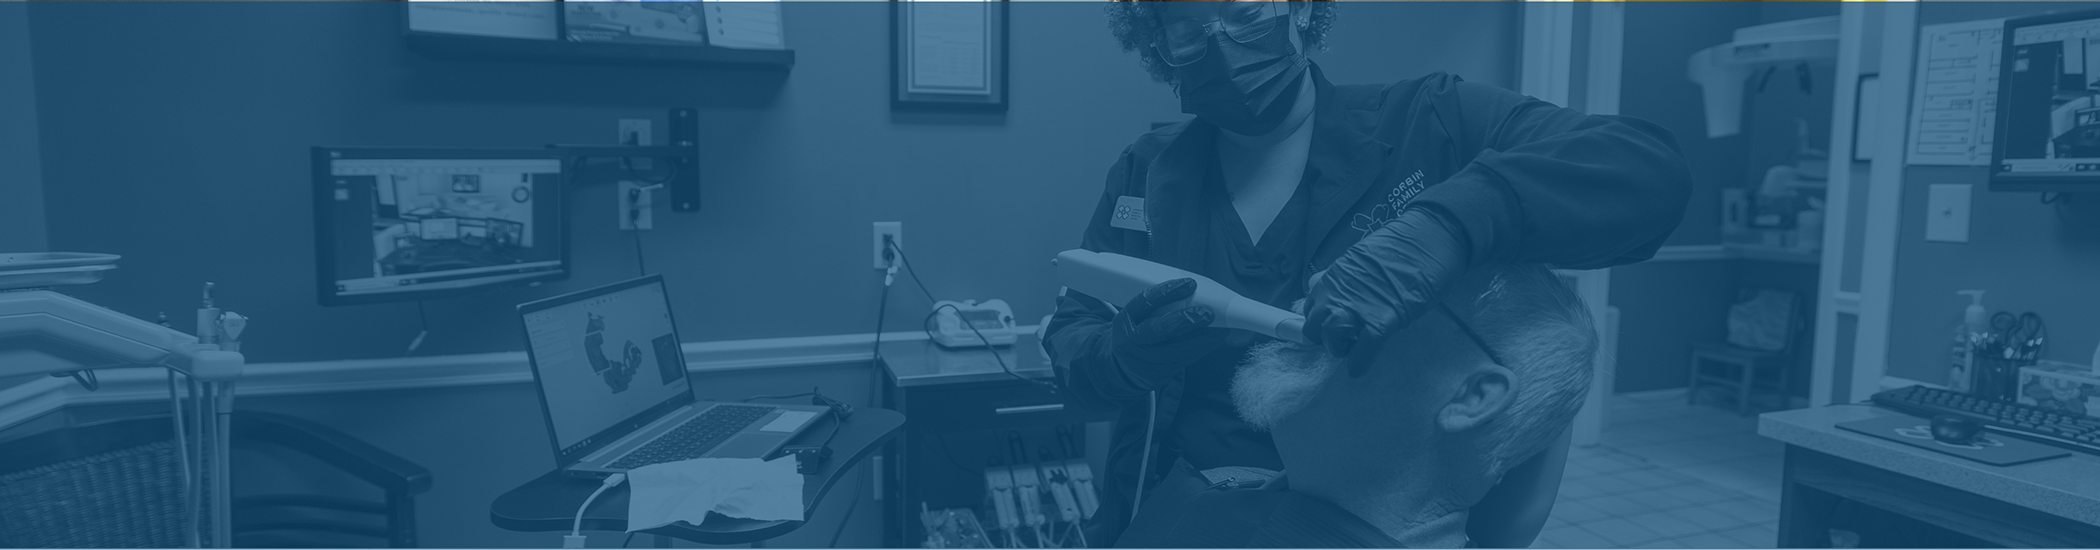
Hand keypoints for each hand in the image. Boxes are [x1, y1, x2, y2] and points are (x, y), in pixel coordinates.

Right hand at [1110, 278, 1224, 383]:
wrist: (1123, 369)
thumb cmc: (1137, 334)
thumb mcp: (1136, 318)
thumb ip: (1158, 306)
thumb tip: (1194, 290)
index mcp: (1124, 320)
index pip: (1144, 302)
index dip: (1167, 292)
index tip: (1189, 284)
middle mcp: (1132, 341)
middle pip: (1159, 329)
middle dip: (1186, 320)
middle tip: (1206, 312)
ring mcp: (1146, 359)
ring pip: (1177, 349)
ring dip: (1202, 338)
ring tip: (1220, 327)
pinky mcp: (1160, 373)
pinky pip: (1185, 360)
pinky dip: (1202, 347)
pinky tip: (1215, 338)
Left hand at [1303, 208, 1470, 374]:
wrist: (1431, 237)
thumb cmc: (1402, 244)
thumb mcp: (1361, 256)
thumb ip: (1342, 276)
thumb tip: (1329, 287)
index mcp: (1334, 276)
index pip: (1311, 306)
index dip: (1320, 319)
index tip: (1330, 324)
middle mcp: (1337, 292)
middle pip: (1313, 327)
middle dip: (1325, 337)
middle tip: (1343, 338)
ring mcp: (1357, 307)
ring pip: (1331, 340)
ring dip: (1339, 349)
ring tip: (1353, 348)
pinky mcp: (1381, 321)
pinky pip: (1361, 351)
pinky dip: (1359, 364)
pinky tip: (1360, 367)